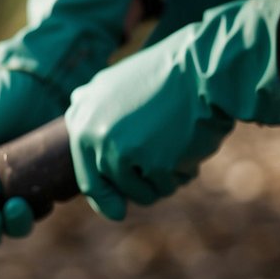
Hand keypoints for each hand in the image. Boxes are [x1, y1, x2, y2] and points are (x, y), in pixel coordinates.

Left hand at [66, 0, 279, 220]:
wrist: (204, 67)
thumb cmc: (165, 75)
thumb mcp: (114, 82)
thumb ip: (93, 106)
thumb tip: (76, 118)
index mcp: (81, 121)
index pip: (89, 177)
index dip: (105, 199)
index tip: (117, 211)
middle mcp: (93, 137)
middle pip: (118, 188)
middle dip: (141, 186)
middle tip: (161, 166)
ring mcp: (120, 151)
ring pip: (142, 192)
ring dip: (163, 180)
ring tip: (177, 148)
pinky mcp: (152, 163)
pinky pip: (166, 185)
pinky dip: (182, 173)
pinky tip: (189, 146)